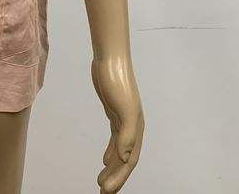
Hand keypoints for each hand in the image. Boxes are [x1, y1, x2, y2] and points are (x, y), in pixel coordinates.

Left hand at [91, 55, 143, 191]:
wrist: (110, 59)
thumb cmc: (117, 81)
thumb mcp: (123, 107)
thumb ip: (127, 133)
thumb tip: (126, 158)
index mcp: (137, 129)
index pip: (129, 160)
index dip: (119, 177)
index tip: (105, 190)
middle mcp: (132, 127)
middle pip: (125, 159)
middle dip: (116, 177)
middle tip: (103, 193)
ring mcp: (123, 120)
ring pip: (119, 150)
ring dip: (112, 167)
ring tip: (101, 182)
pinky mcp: (114, 113)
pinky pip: (115, 138)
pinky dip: (111, 151)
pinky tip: (104, 159)